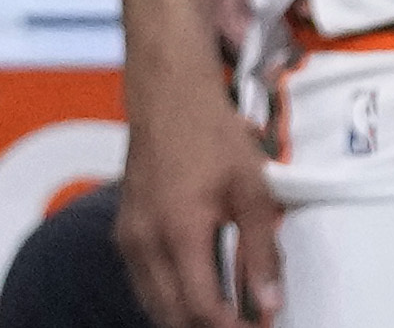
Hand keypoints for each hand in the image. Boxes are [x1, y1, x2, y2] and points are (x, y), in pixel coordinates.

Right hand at [113, 63, 283, 325]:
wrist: (167, 90)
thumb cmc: (208, 128)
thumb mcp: (251, 186)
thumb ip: (261, 250)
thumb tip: (269, 301)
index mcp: (178, 232)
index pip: (203, 309)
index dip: (234, 327)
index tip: (258, 327)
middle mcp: (145, 241)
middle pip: (174, 317)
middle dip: (209, 327)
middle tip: (243, 321)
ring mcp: (130, 236)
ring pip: (154, 304)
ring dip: (186, 316)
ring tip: (225, 310)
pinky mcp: (125, 228)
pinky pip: (143, 282)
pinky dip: (168, 297)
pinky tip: (195, 289)